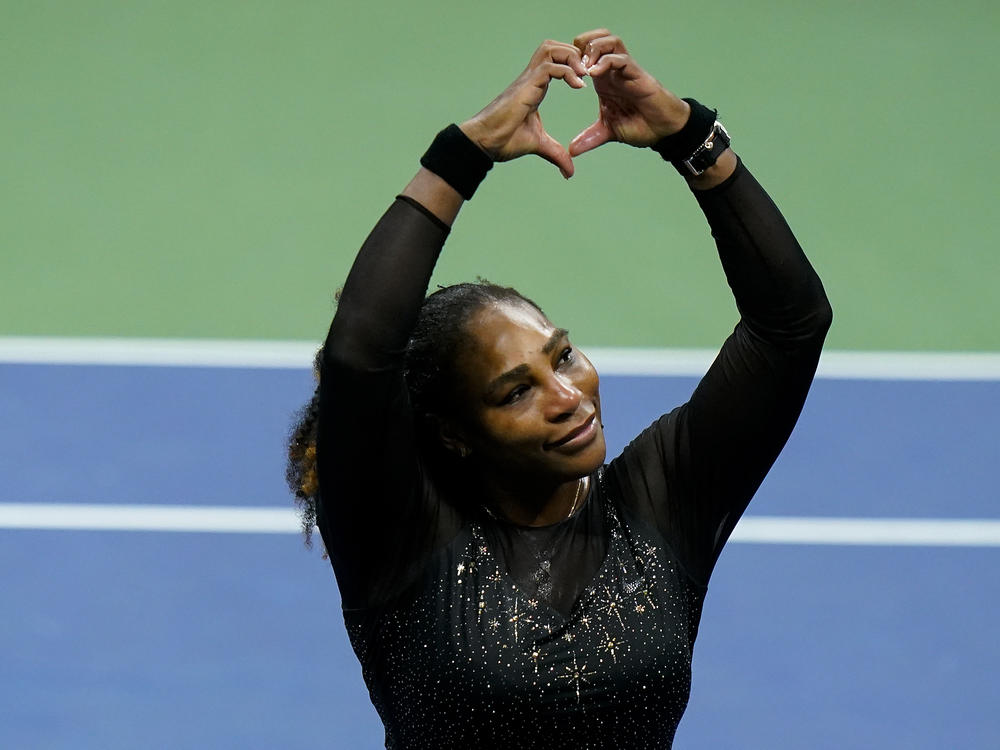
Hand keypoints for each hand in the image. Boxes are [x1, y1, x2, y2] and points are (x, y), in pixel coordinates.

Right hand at [460, 41, 587, 178]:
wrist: (485, 142)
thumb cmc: (504, 140)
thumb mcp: (539, 145)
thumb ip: (556, 154)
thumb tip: (569, 173)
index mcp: (536, 87)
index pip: (556, 61)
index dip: (573, 64)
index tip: (587, 81)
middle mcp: (532, 78)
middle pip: (554, 47)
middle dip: (575, 54)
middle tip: (588, 73)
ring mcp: (528, 80)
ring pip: (552, 49)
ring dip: (572, 57)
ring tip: (584, 75)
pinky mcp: (526, 86)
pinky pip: (550, 67)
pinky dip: (568, 71)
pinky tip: (578, 86)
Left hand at [568, 30, 690, 156]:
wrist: (663, 131)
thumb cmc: (640, 125)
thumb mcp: (608, 132)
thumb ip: (589, 138)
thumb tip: (572, 150)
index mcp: (604, 80)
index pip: (586, 53)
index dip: (571, 57)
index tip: (561, 72)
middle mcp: (614, 70)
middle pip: (596, 38)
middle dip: (580, 45)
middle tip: (571, 64)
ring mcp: (626, 70)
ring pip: (609, 41)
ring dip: (593, 49)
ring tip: (584, 67)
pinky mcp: (638, 74)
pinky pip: (621, 58)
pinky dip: (606, 61)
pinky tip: (594, 73)